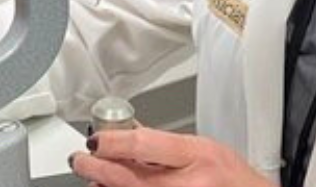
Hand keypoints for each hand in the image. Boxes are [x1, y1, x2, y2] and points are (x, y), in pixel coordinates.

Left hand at [69, 128, 270, 186]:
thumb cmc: (235, 180)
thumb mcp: (204, 149)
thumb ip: (166, 145)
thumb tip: (128, 134)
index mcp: (199, 156)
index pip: (145, 145)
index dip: (113, 142)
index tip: (95, 139)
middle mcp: (190, 185)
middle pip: (130, 179)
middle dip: (97, 168)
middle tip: (80, 160)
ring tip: (93, 178)